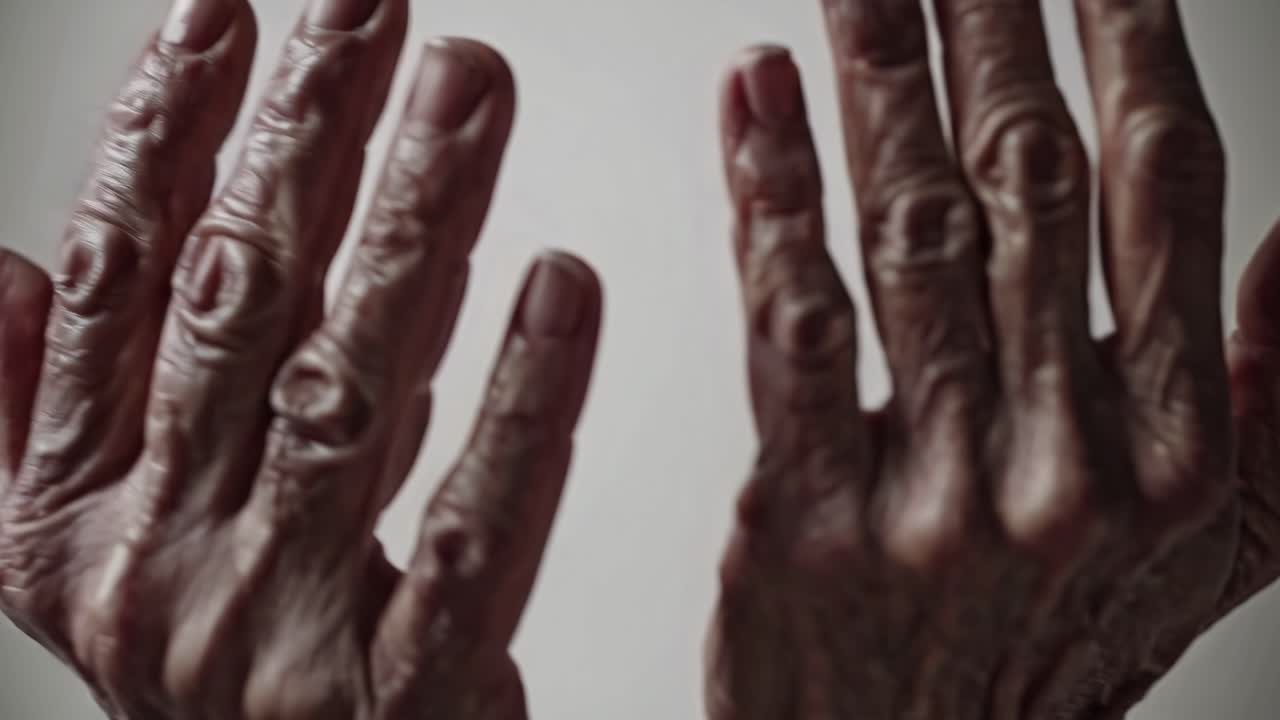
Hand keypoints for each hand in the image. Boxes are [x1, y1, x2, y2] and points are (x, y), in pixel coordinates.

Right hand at [0, 1, 601, 717]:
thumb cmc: (212, 687)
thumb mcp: (73, 566)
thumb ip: (38, 419)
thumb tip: (5, 266)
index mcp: (72, 515)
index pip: (117, 288)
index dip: (156, 138)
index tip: (220, 16)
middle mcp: (159, 558)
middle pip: (240, 305)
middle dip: (306, 136)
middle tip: (373, 5)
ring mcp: (278, 628)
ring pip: (351, 387)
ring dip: (416, 221)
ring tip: (472, 86)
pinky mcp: (402, 696)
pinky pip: (470, 535)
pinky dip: (522, 407)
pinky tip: (565, 287)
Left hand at [706, 1, 1279, 717]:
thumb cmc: (1041, 653)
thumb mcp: (1213, 550)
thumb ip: (1274, 391)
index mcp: (1178, 453)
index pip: (1162, 194)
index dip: (1127, 46)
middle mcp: (1069, 463)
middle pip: (1029, 186)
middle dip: (991, 30)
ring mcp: (935, 492)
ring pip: (908, 237)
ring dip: (877, 86)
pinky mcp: (812, 516)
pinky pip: (791, 328)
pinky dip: (771, 201)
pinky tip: (756, 101)